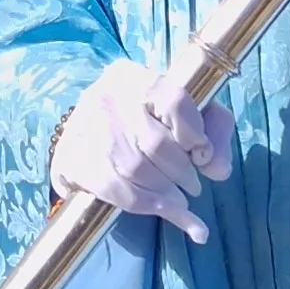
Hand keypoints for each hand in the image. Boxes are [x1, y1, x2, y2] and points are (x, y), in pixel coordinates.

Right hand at [50, 59, 235, 243]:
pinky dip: (147, 206)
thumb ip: (215, 133)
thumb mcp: (186, 114)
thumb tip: (217, 169)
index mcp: (136, 77)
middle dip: (183, 173)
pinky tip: (163, 211)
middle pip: (157, 144)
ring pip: (137, 171)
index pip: (175, 101)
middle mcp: (107, 98)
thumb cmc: (148, 123)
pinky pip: (117, 190)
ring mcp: (85, 130)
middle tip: (192, 185)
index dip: (196, 135)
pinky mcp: (72, 161)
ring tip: (179, 200)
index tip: (202, 154)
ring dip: (167, 194)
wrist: (89, 138)